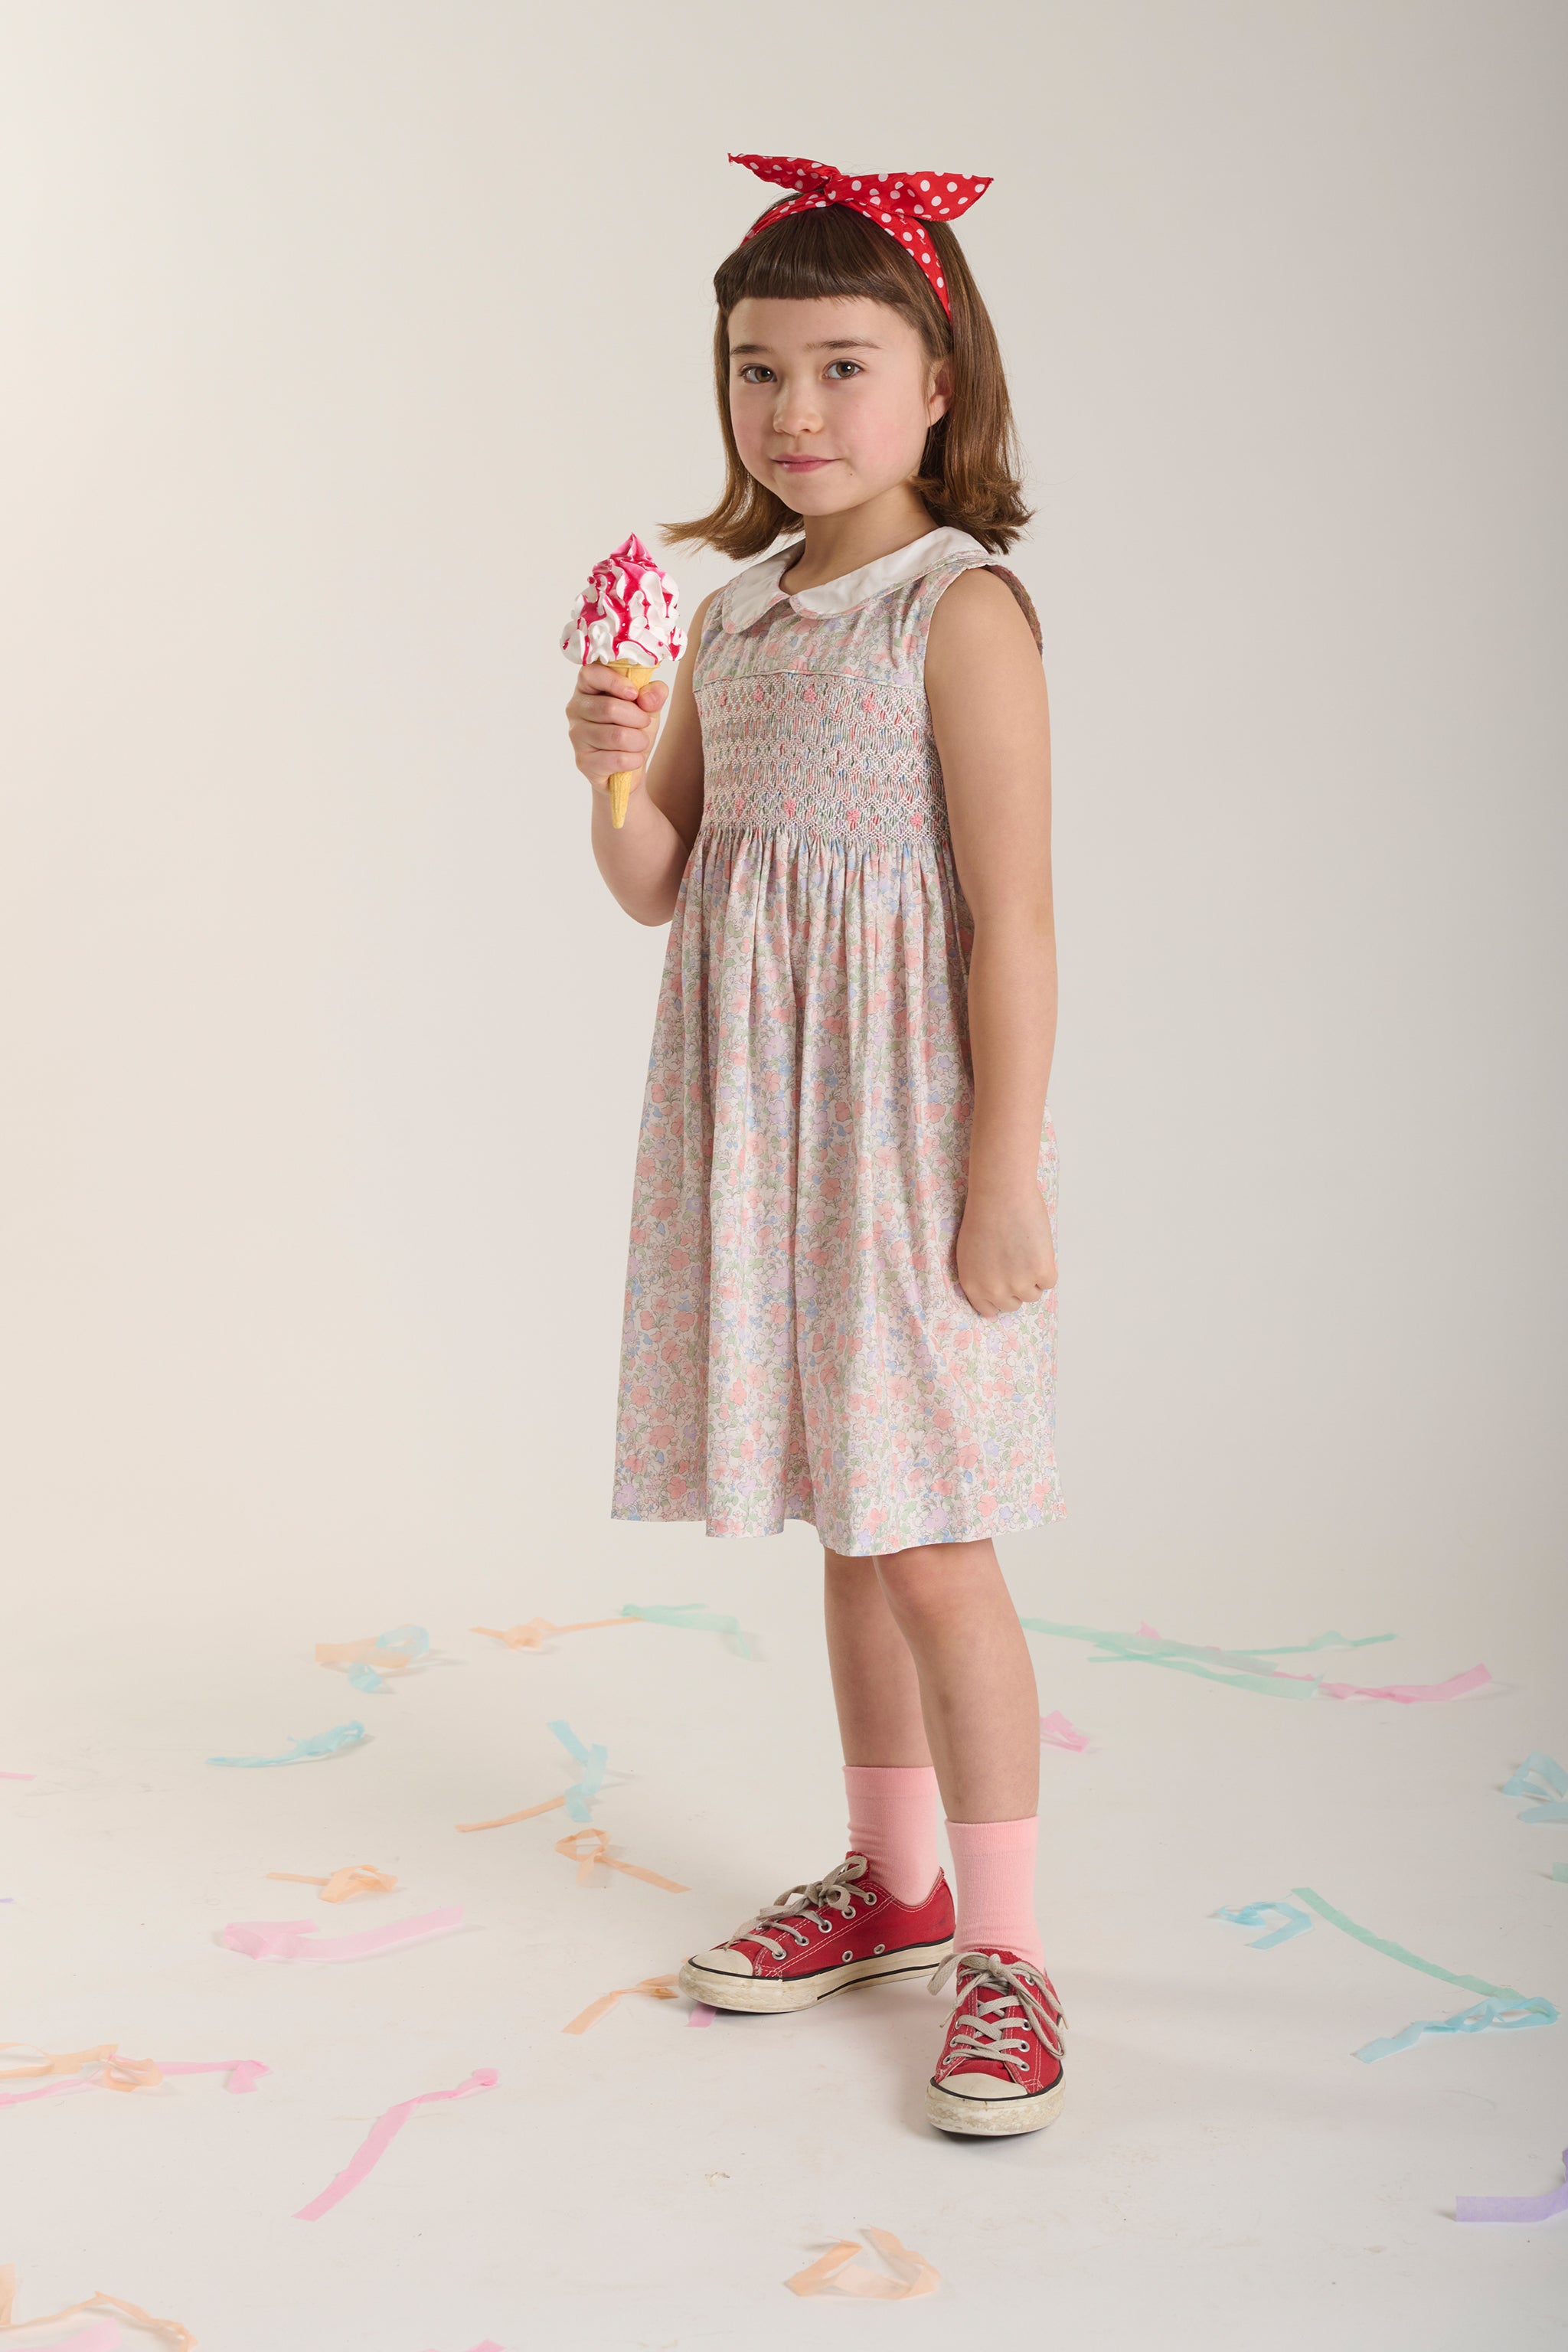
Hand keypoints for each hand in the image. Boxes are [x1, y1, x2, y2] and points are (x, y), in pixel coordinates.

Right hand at [564, 663, 668, 814]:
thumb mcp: (649, 707)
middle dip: (638, 718)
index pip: (591, 673)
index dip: (614, 681)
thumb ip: (654, 694)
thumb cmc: (634, 729)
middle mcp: (576, 708)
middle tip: (644, 723)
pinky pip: (617, 759)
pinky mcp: (583, 761)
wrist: (630, 765)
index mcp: (588, 687)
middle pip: (609, 708)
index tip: (634, 694)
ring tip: (640, 742)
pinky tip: (633, 759)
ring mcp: (576, 735)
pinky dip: (634, 760)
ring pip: (616, 736)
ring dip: (638, 741)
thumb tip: (649, 696)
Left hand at [955, 1183, 1056, 1318]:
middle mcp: (995, 1290)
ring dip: (1033, 1276)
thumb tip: (999, 1287)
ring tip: (1025, 1250)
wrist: (1000, 1194)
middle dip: (1017, 1287)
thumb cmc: (983, 1214)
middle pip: (1013, 1305)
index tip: (1005, 1285)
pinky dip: (1047, 1266)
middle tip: (1017, 1262)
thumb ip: (982, 1274)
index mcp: (974, 1286)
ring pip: (1033, 1294)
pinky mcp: (1041, 1272)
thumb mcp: (970, 1252)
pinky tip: (1036, 1246)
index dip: (999, 1297)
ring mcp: (1019, 1284)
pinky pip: (1049, 1281)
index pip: (990, 1310)